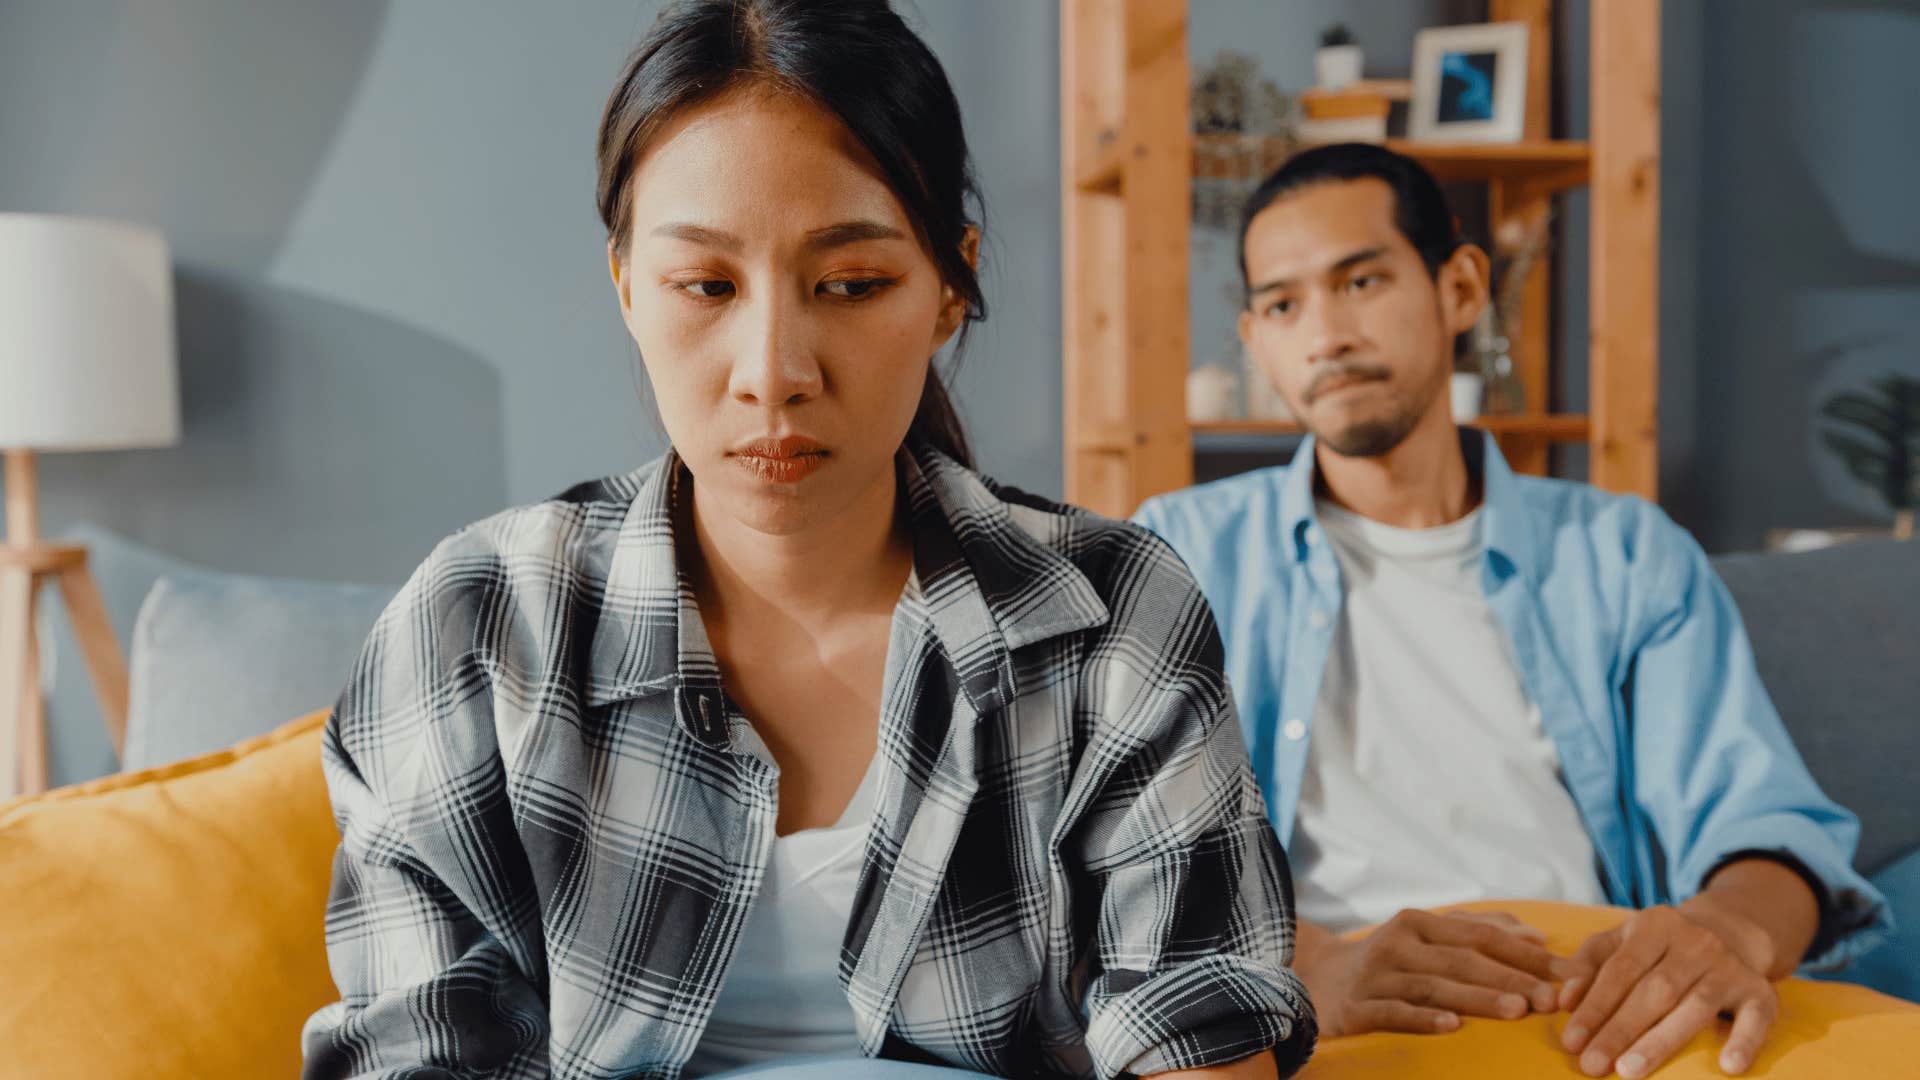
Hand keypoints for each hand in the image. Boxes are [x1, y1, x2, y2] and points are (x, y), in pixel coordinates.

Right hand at [1299, 909, 1565, 1038]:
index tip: (1564, 972)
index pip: (1479, 933)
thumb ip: (1481, 929)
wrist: (1318, 980)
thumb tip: (1539, 937)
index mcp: (1417, 922)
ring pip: (1434, 986)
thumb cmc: (1390, 960)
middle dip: (1509, 978)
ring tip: (1516, 1010)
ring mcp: (1375, 975)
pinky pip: (1394, 1013)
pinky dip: (1423, 1019)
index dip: (1523, 952)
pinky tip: (1451, 1027)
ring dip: (1477, 998)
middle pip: (1461, 959)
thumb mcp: (1428, 936)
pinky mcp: (1356, 1007)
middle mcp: (1396, 943)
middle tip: (1550, 998)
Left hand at [1558, 904, 1777, 1077]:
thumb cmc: (1657, 948)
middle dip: (1619, 1030)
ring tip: (1629, 1071)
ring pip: (1695, 1007)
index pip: (1620, 970)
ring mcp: (1730, 967)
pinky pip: (1756, 1018)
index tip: (1571, 1041)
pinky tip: (1729, 1067)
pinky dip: (1744, 1041)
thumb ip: (1588, 966)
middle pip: (1654, 991)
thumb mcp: (1621, 941)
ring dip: (1660, 1042)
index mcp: (1656, 925)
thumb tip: (1564, 1001)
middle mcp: (1696, 941)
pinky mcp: (1760, 991)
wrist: (1729, 932)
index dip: (1594, 1007)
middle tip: (1592, 1064)